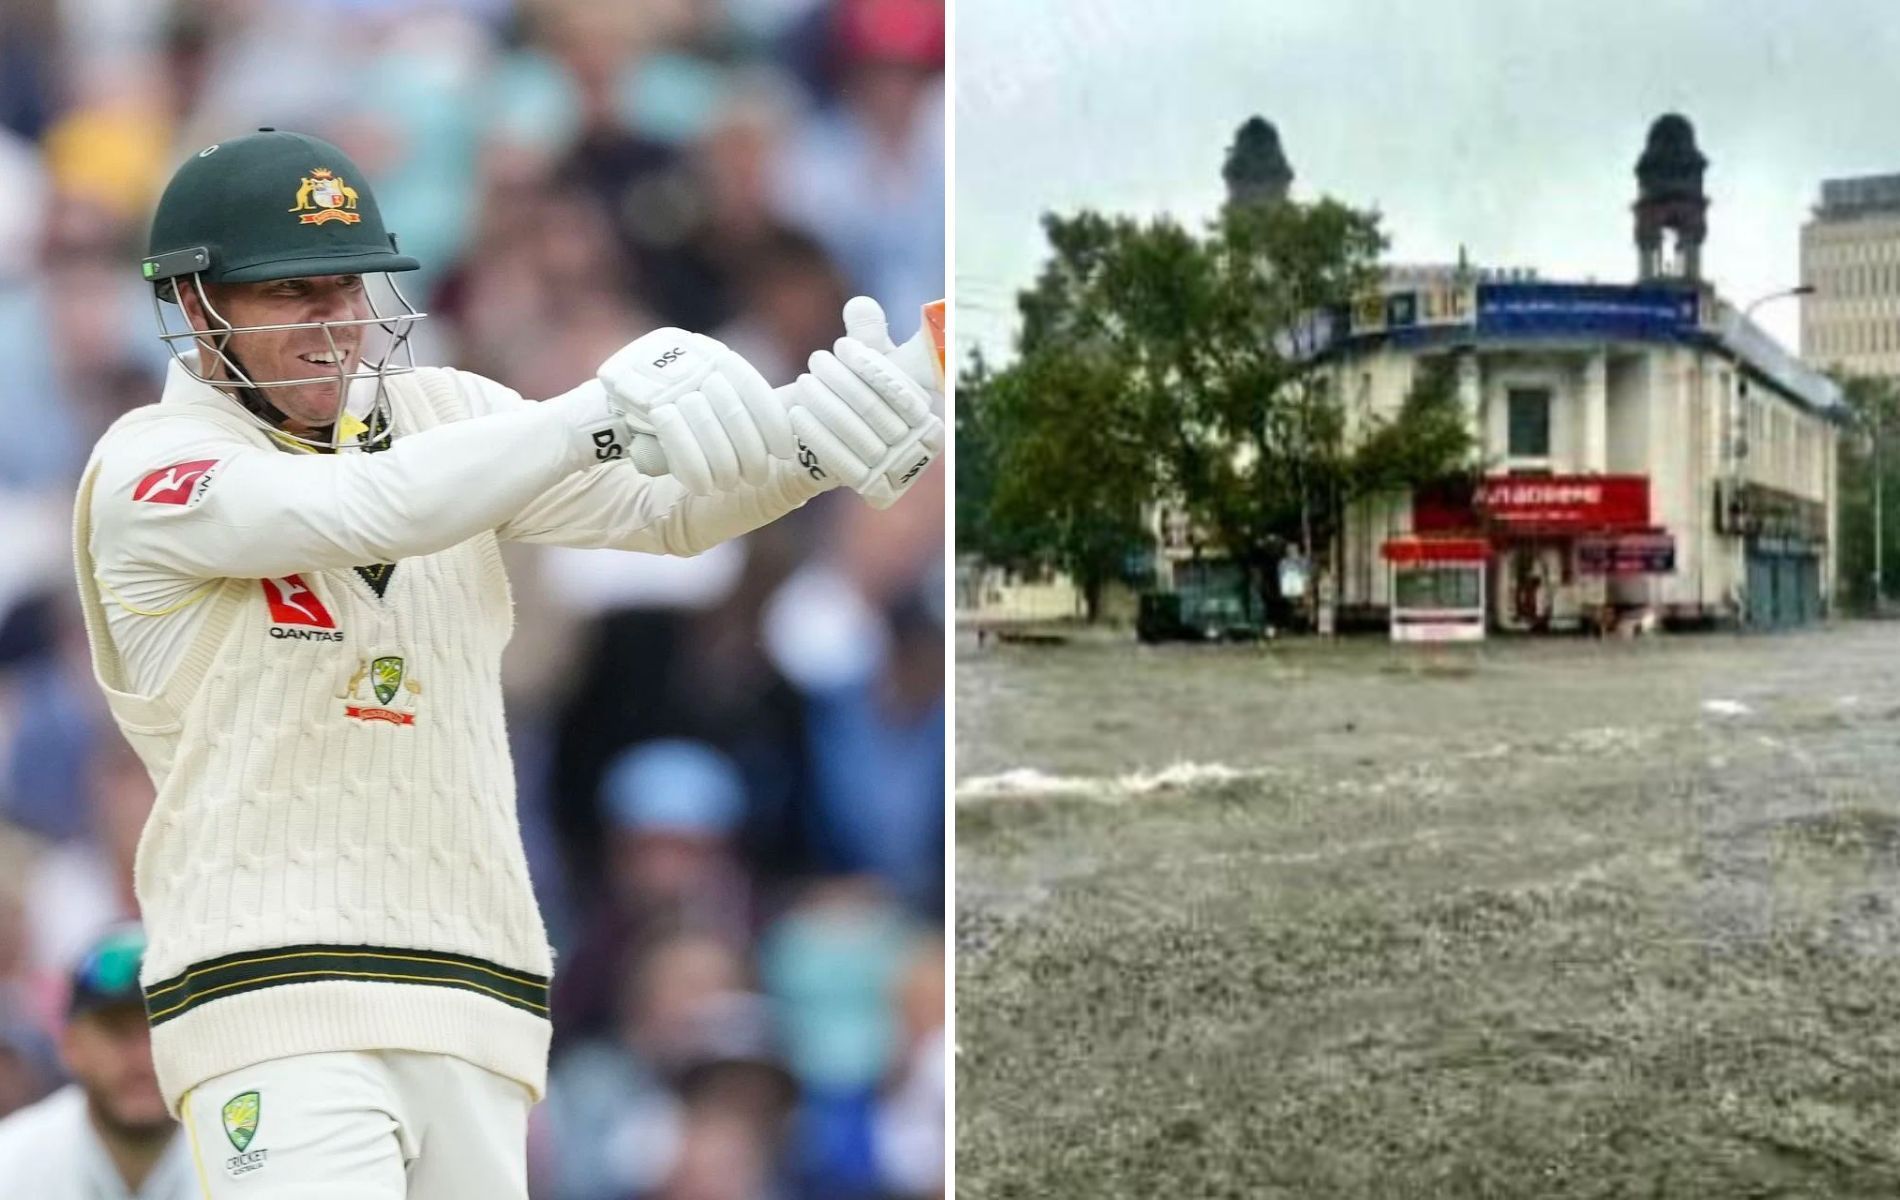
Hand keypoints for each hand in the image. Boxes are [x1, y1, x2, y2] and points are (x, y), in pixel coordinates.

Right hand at [595, 329, 793, 493]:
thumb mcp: (691, 438)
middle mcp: (675, 350)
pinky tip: (699, 485)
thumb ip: (728, 430)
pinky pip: (671, 423)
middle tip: (752, 479)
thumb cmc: (636, 451)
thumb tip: (786, 438)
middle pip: (730, 397)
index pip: (747, 380)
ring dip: (721, 458)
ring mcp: (647, 363)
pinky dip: (691, 462)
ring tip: (723, 486)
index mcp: (697, 354)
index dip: (771, 417)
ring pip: (702, 411)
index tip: (784, 451)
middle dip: (748, 447)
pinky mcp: (622, 384)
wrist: (568, 445)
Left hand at [787, 298, 944, 508]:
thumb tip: (859, 306)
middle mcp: (921, 443)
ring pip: (856, 433)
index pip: (899, 386)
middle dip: (839, 381)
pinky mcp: (875, 489)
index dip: (870, 364)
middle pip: (874, 409)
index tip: (843, 346)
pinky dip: (817, 435)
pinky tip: (796, 414)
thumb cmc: (864, 390)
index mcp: (928, 409)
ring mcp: (898, 468)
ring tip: (804, 382)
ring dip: (824, 404)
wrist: (844, 444)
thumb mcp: (871, 358)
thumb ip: (870, 331)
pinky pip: (843, 462)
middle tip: (815, 361)